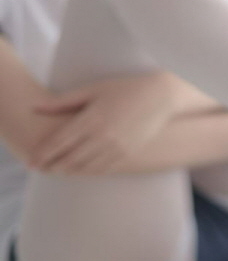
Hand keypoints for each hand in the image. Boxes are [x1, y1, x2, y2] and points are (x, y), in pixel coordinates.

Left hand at [30, 72, 180, 174]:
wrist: (161, 97)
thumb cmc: (126, 88)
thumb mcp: (93, 89)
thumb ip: (63, 101)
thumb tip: (35, 107)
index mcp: (92, 119)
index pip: (59, 142)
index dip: (43, 153)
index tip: (32, 159)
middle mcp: (104, 136)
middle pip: (70, 159)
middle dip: (53, 166)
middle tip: (41, 168)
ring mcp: (118, 147)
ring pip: (86, 168)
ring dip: (70, 171)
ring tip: (59, 170)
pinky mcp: (129, 153)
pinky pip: (104, 169)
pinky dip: (89, 172)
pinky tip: (82, 170)